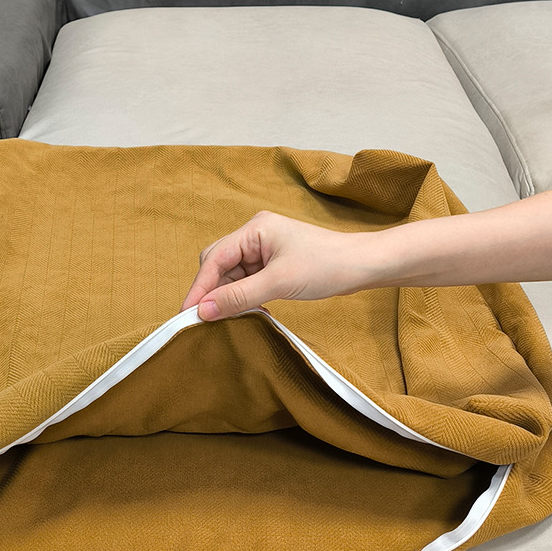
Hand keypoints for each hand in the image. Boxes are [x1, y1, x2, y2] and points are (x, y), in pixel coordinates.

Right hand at [180, 210, 369, 320]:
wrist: (363, 266)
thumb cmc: (327, 265)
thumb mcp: (278, 283)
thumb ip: (239, 297)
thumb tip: (204, 311)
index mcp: (254, 230)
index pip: (214, 259)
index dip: (199, 287)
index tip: (188, 313)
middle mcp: (255, 236)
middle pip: (218, 266)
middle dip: (212, 292)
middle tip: (205, 320)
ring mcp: (264, 251)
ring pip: (232, 277)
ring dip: (230, 298)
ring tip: (230, 320)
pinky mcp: (273, 265)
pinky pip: (247, 283)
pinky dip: (245, 299)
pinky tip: (251, 312)